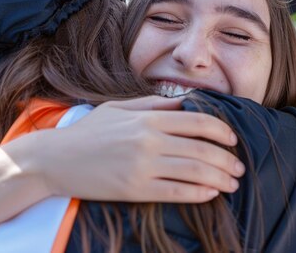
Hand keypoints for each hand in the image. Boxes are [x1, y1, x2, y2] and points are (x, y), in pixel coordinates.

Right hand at [14, 96, 244, 203]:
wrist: (55, 159)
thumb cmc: (89, 132)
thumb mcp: (120, 108)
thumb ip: (154, 104)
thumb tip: (185, 102)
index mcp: (148, 118)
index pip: (198, 121)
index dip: (221, 131)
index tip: (233, 139)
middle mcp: (149, 140)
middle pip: (202, 149)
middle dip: (227, 159)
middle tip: (239, 167)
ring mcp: (142, 166)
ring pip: (194, 172)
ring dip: (219, 178)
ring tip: (233, 183)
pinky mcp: (135, 189)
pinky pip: (176, 192)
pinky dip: (198, 193)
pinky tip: (210, 193)